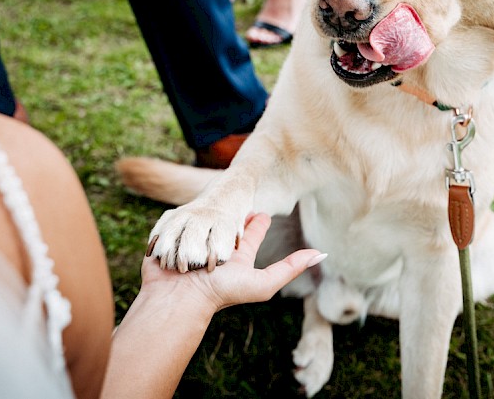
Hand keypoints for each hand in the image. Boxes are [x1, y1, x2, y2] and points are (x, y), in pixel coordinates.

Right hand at [140, 212, 324, 314]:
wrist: (178, 297)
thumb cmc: (220, 292)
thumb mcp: (262, 282)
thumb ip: (290, 268)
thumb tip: (321, 255)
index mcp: (237, 254)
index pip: (251, 233)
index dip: (259, 222)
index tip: (262, 211)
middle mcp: (216, 246)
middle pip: (228, 223)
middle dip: (235, 212)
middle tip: (242, 196)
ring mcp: (193, 241)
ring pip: (204, 221)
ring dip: (209, 214)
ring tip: (216, 198)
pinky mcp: (172, 239)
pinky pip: (178, 223)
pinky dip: (183, 220)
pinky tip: (187, 211)